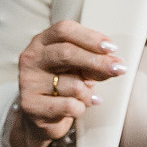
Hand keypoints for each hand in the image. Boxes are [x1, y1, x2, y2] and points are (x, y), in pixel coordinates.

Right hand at [11, 21, 127, 146]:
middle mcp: (31, 58)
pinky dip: (81, 107)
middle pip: (67, 53)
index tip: (111, 48)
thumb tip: (115, 64)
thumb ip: (92, 63)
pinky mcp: (30, 105)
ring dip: (88, 92)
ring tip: (88, 96)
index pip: (64, 30)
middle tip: (118, 69)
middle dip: (97, 61)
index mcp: (42, 42)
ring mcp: (28, 82)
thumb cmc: (60, 86)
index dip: (90, 37)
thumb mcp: (77, 68)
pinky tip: (80, 107)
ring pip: (73, 84)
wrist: (39, 117)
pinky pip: (69, 105)